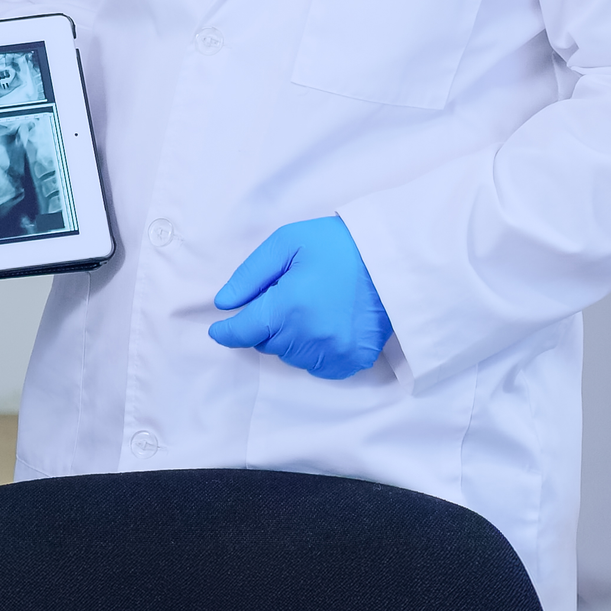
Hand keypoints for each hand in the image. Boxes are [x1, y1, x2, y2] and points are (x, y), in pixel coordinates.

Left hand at [208, 215, 391, 380]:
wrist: (392, 259)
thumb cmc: (336, 245)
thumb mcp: (287, 243)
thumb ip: (250, 275)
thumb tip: (223, 303)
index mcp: (289, 306)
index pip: (243, 331)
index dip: (226, 331)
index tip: (218, 330)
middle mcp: (309, 336)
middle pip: (266, 343)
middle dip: (264, 324)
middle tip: (281, 298)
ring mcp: (333, 353)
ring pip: (289, 356)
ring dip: (287, 338)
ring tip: (305, 308)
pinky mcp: (352, 361)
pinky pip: (316, 367)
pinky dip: (311, 351)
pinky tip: (320, 326)